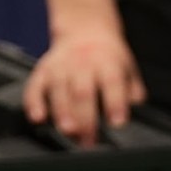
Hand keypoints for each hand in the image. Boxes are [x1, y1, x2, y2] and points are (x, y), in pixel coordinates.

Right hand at [22, 22, 144, 146]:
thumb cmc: (107, 56)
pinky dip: (34, 103)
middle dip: (85, 117)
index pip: (112, 82)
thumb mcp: (127, 66)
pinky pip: (34, 86)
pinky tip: (38, 117)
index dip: (115, 103)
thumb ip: (132, 89)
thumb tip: (136, 106)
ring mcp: (60, 66)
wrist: (84, 30)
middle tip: (89, 139)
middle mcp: (82, 62)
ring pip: (58, 89)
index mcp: (107, 62)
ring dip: (62, 112)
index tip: (117, 123)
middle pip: (83, 90)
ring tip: (68, 131)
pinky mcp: (43, 70)